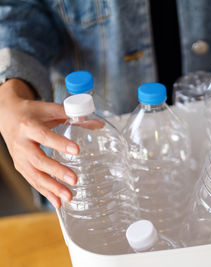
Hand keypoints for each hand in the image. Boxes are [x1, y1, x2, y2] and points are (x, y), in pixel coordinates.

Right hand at [0, 79, 78, 207]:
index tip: (77, 150)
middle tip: (75, 180)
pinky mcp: (21, 167)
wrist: (7, 116)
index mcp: (29, 127)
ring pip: (35, 175)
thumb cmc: (32, 112)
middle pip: (39, 160)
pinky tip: (58, 202)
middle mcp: (22, 144)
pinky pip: (33, 182)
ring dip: (52, 188)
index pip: (45, 136)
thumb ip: (73, 116)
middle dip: (57, 172)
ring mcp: (20, 158)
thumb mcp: (50, 109)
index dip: (60, 144)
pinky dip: (45, 193)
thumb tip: (98, 124)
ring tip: (69, 197)